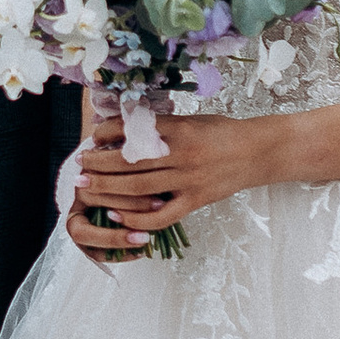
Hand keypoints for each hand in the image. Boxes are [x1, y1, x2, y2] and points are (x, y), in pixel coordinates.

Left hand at [68, 105, 269, 255]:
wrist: (259, 152)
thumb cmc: (222, 132)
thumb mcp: (192, 120)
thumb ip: (161, 126)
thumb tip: (123, 128)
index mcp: (180, 130)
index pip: (134, 131)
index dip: (108, 133)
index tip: (93, 136)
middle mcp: (182, 155)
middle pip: (130, 162)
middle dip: (99, 163)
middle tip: (80, 164)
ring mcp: (189, 181)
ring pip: (139, 188)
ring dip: (108, 188)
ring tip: (87, 186)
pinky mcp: (196, 201)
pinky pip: (161, 216)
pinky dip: (137, 219)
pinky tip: (117, 216)